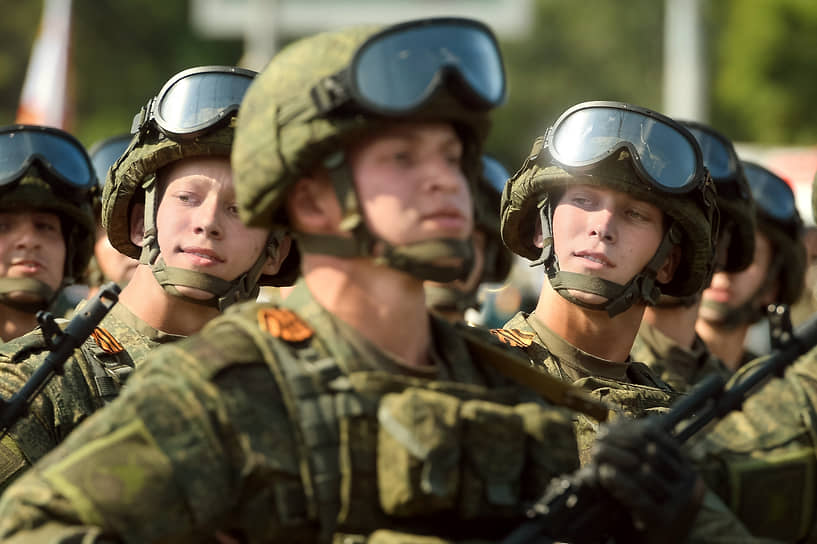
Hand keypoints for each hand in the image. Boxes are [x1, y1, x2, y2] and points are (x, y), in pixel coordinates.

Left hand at [592, 418, 704, 543]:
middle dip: (621, 444)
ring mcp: (681, 503)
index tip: (607, 428)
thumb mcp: (645, 480)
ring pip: (645, 473)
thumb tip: (617, 420)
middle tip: (598, 440)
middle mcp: (691, 484)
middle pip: (650, 453)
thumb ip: (637, 455)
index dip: (630, 430)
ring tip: (598, 454)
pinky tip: (604, 474)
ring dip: (616, 460)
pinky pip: (640, 497)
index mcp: (687, 470)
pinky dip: (620, 483)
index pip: (659, 438)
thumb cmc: (644, 511)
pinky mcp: (667, 521)